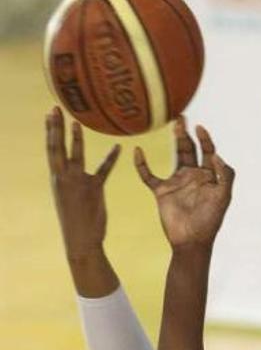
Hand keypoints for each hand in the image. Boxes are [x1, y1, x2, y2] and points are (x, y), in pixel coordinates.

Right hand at [46, 107, 120, 260]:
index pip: (52, 149)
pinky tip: (120, 147)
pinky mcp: (93, 190)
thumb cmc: (77, 220)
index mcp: (57, 178)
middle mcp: (63, 178)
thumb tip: (80, 169)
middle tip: (55, 108)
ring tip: (77, 122)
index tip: (50, 113)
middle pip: (57, 148)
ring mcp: (76, 183)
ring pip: (75, 155)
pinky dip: (111, 158)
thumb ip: (75, 179)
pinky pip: (103, 171)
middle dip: (55, 128)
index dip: (51, 130)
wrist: (81, 241)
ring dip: (75, 139)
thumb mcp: (71, 195)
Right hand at [135, 118, 234, 247]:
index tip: (200, 127)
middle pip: (191, 149)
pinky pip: (148, 175)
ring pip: (176, 155)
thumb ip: (224, 175)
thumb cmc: (210, 220)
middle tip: (182, 117)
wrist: (191, 240)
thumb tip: (217, 155)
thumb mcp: (223, 197)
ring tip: (173, 123)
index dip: (206, 139)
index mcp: (209, 176)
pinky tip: (137, 151)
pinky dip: (142, 164)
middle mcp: (194, 175)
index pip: (208, 152)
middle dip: (187, 133)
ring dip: (175, 140)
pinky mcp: (162, 190)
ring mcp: (177, 182)